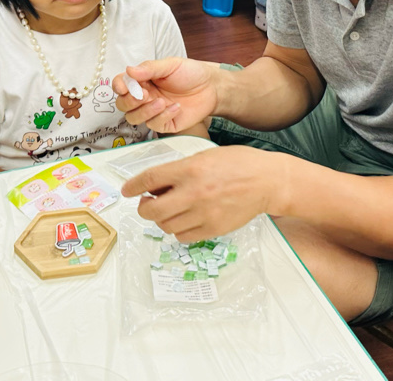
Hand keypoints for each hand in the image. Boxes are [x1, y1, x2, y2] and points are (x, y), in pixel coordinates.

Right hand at [115, 58, 218, 133]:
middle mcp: (145, 96)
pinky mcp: (165, 123)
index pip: (121, 84)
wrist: (212, 87)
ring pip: (134, 118)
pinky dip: (163, 117)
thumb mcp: (170, 65)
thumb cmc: (191, 73)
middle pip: (123, 105)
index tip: (125, 87)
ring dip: (145, 111)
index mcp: (142, 80)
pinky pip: (154, 125)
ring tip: (161, 102)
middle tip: (144, 95)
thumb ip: (149, 68)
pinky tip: (176, 108)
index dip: (119, 86)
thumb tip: (129, 70)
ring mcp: (153, 111)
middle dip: (129, 102)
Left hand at [121, 145, 287, 240]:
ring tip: (171, 210)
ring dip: (162, 219)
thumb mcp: (205, 156)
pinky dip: (179, 230)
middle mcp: (193, 192)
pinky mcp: (213, 229)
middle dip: (144, 208)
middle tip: (148, 203)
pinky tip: (185, 219)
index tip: (126, 190)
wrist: (267, 181)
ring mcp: (203, 213)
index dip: (133, 186)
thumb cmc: (237, 163)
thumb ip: (180, 170)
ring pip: (166, 226)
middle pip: (151, 210)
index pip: (150, 179)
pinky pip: (183, 237)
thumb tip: (156, 186)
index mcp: (190, 169)